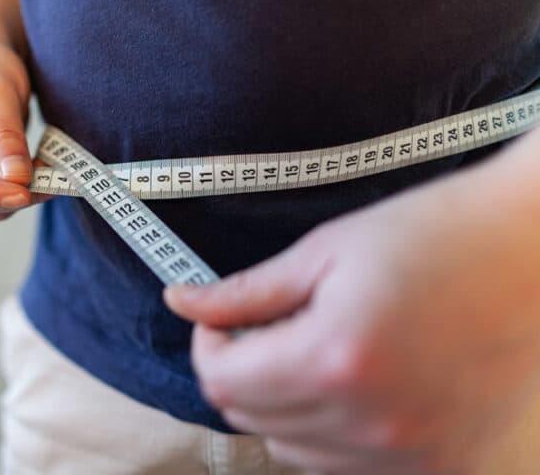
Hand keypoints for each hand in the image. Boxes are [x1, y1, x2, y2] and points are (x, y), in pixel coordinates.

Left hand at [166, 164, 539, 473]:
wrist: (530, 252)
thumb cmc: (431, 235)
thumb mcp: (325, 252)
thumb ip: (245, 291)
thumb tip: (181, 302)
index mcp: (334, 359)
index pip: (221, 382)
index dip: (209, 345)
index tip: (224, 321)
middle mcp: (372, 424)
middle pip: (252, 421)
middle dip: (243, 372)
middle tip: (272, 328)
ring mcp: (413, 456)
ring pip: (295, 453)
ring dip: (284, 406)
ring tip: (318, 351)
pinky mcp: (445, 468)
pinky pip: (351, 471)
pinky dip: (331, 434)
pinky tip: (354, 385)